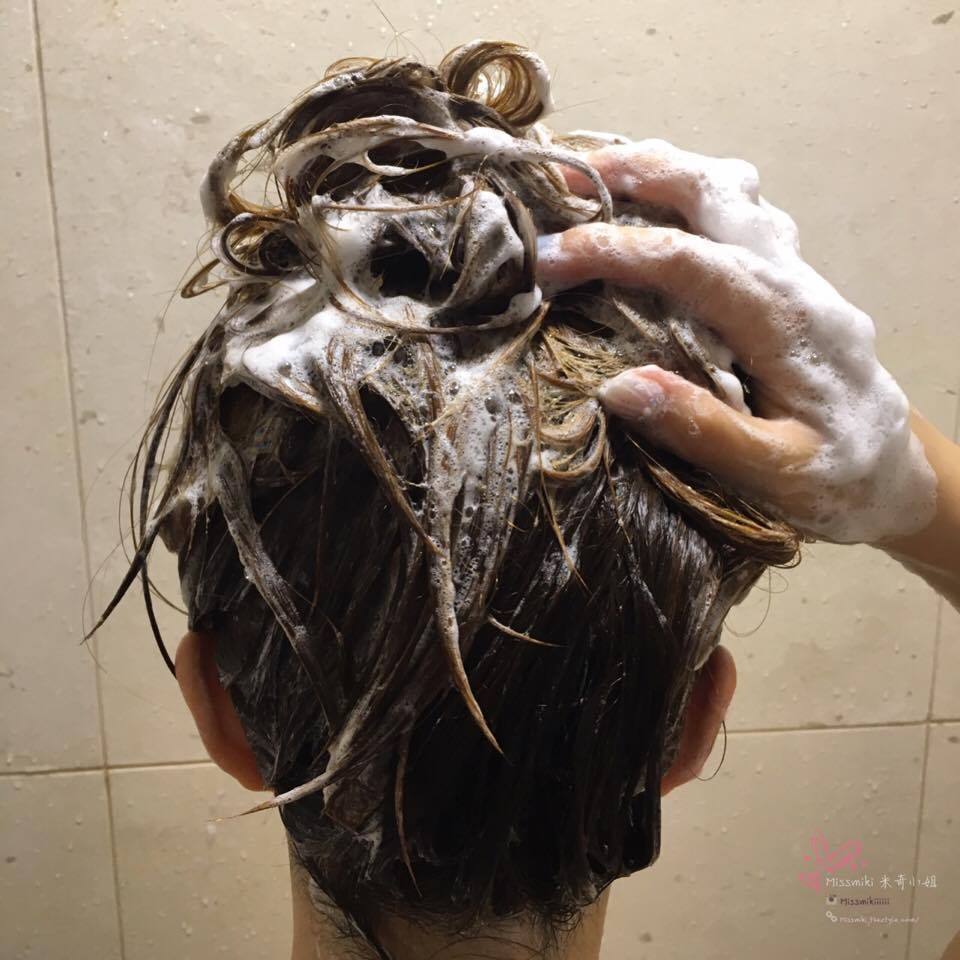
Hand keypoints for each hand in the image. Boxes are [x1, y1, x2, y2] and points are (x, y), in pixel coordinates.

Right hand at [537, 139, 938, 545]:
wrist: (894, 471)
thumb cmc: (840, 479)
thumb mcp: (778, 475)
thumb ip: (707, 431)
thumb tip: (617, 388)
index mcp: (787, 322)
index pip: (688, 261)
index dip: (613, 251)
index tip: (547, 261)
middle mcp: (791, 280)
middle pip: (715, 190)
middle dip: (635, 171)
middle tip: (564, 182)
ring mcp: (792, 273)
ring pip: (730, 189)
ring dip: (662, 171)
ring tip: (598, 179)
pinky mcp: (785, 282)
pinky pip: (735, 212)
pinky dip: (684, 193)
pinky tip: (651, 210)